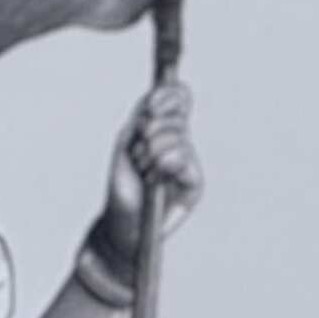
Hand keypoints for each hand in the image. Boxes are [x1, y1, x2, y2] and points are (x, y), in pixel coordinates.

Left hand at [97, 82, 204, 259]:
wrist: (123, 222)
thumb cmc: (123, 185)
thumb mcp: (126, 141)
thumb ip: (142, 115)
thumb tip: (157, 104)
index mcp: (166, 128)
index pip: (180, 97)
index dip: (168, 95)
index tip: (149, 108)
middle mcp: (181, 142)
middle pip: (177, 116)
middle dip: (151, 130)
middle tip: (139, 153)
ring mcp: (189, 162)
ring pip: (179, 136)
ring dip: (152, 152)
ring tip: (144, 172)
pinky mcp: (195, 183)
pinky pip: (184, 159)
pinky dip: (164, 164)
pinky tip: (155, 180)